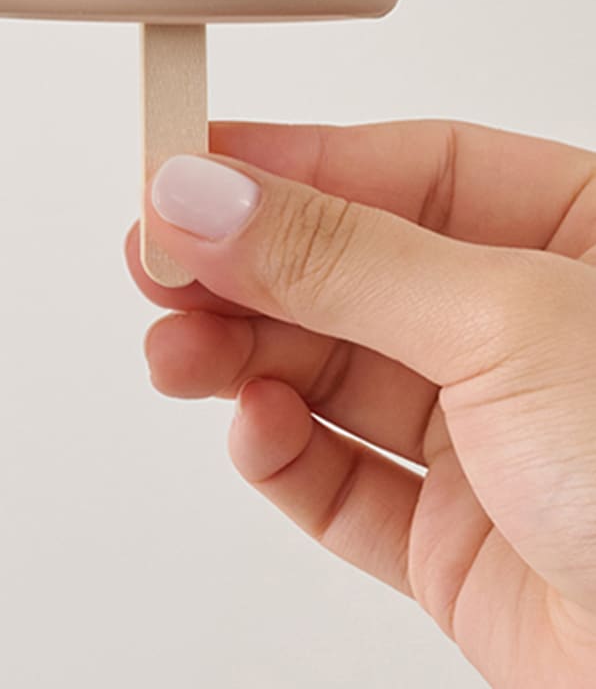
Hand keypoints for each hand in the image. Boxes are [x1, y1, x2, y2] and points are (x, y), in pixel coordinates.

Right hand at [131, 121, 595, 688]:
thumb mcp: (504, 322)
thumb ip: (337, 257)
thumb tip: (205, 192)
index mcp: (580, 240)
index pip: (404, 169)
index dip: (288, 164)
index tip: (183, 164)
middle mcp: (529, 334)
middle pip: (349, 270)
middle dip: (246, 267)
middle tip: (158, 258)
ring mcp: (492, 441)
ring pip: (327, 373)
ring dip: (239, 356)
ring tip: (179, 348)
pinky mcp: (458, 546)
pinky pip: (338, 481)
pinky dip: (278, 453)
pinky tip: (253, 426)